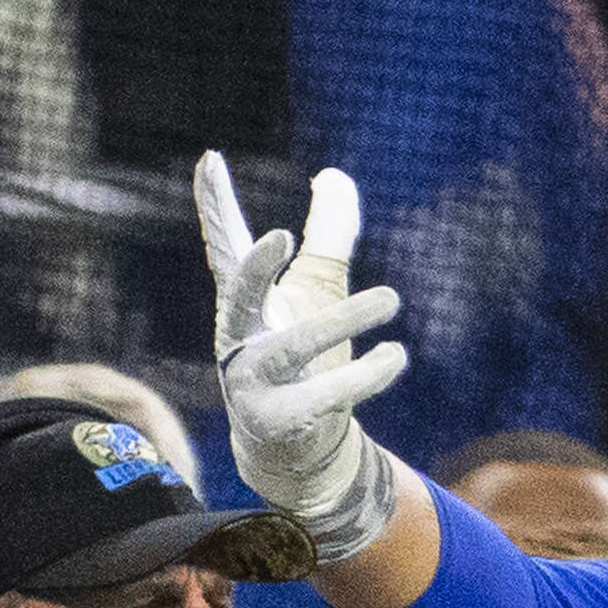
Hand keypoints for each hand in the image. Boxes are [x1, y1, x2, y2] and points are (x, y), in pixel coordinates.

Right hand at [195, 149, 407, 543]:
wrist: (292, 447)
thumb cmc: (302, 358)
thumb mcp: (316, 291)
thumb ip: (327, 237)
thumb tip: (334, 176)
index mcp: (242, 303)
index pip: (225, 247)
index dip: (215, 206)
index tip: (211, 160)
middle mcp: (239, 339)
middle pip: (240, 297)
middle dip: (255, 269)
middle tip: (283, 237)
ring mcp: (256, 383)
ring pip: (297, 348)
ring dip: (344, 322)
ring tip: (391, 297)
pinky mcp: (284, 420)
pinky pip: (327, 395)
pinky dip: (366, 376)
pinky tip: (396, 355)